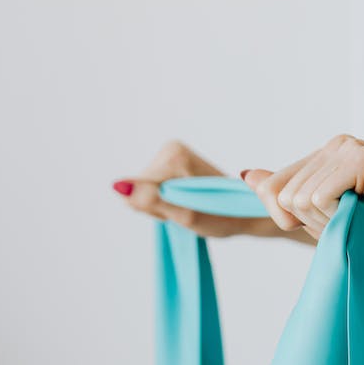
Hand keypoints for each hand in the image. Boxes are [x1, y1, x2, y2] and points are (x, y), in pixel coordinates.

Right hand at [113, 140, 285, 238]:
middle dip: (160, 207)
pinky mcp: (169, 166)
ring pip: (144, 192)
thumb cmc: (221, 215)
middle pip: (141, 189)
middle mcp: (171, 149)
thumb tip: (118, 186)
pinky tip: (184, 202)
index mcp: (174, 154)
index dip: (158, 209)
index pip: (139, 191)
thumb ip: (150, 199)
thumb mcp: (184, 213)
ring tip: (189, 206)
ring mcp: (170, 156)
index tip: (183, 209)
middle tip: (187, 210)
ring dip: (163, 206)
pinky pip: (151, 192)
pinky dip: (165, 203)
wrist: (245, 211)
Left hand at [241, 134, 363, 260]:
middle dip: (312, 221)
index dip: (293, 218)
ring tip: (362, 217)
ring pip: (299, 198)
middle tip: (352, 221)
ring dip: (328, 220)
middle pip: (284, 194)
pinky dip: (336, 215)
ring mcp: (352, 147)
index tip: (334, 221)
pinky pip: (319, 196)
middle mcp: (337, 143)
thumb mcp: (320, 218)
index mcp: (325, 153)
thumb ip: (283, 195)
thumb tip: (248, 175)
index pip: (275, 188)